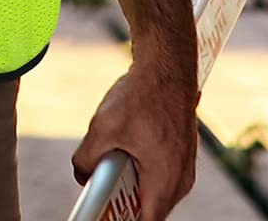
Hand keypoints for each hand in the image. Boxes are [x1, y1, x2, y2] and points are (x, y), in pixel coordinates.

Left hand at [72, 58, 197, 220]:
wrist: (168, 61)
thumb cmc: (142, 92)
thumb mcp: (103, 126)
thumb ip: (85, 160)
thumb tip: (81, 175)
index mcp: (165, 178)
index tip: (106, 215)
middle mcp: (182, 177)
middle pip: (152, 211)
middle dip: (127, 206)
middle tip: (104, 192)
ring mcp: (186, 164)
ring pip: (158, 193)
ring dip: (136, 187)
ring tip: (115, 166)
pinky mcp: (184, 152)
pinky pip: (164, 175)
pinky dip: (146, 171)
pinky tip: (129, 150)